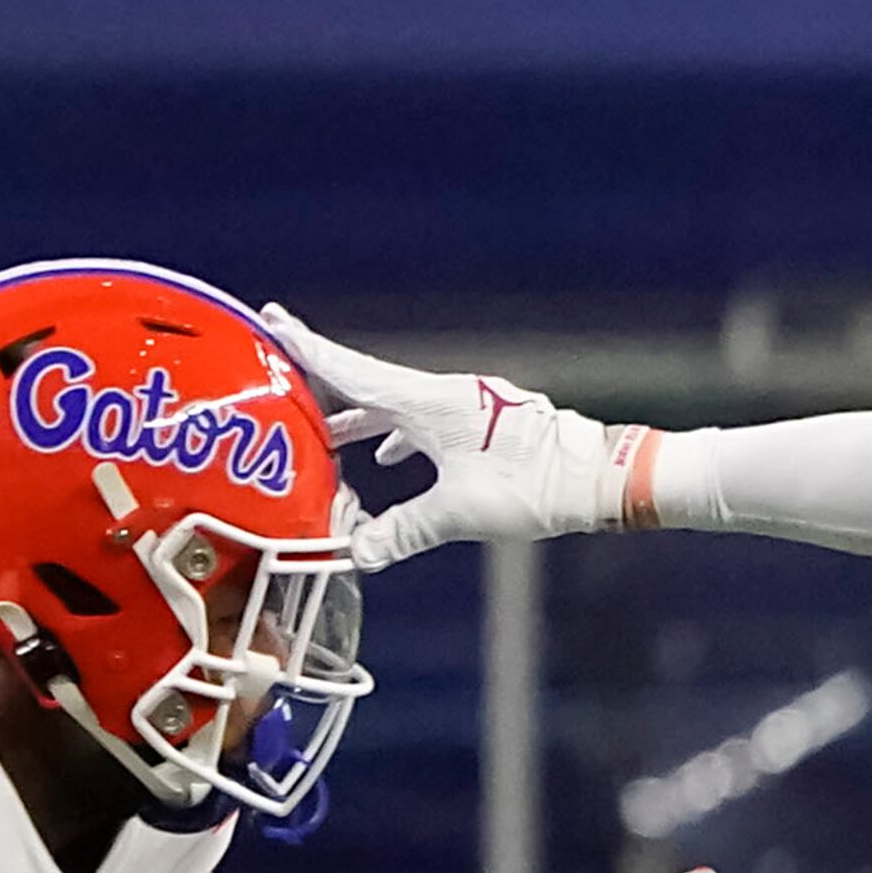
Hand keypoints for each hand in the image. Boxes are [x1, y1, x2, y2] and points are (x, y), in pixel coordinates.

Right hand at [260, 305, 634, 570]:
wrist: (599, 475)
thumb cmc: (535, 485)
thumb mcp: (461, 513)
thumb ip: (404, 531)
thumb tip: (358, 553)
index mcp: (430, 403)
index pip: (353, 372)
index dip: (308, 350)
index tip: (272, 319)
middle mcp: (444, 397)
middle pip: (368, 385)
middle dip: (324, 383)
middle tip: (281, 367)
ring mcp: (465, 409)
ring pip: (397, 408)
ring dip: (359, 419)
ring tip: (323, 432)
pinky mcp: (482, 427)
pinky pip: (423, 425)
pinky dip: (397, 437)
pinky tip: (390, 458)